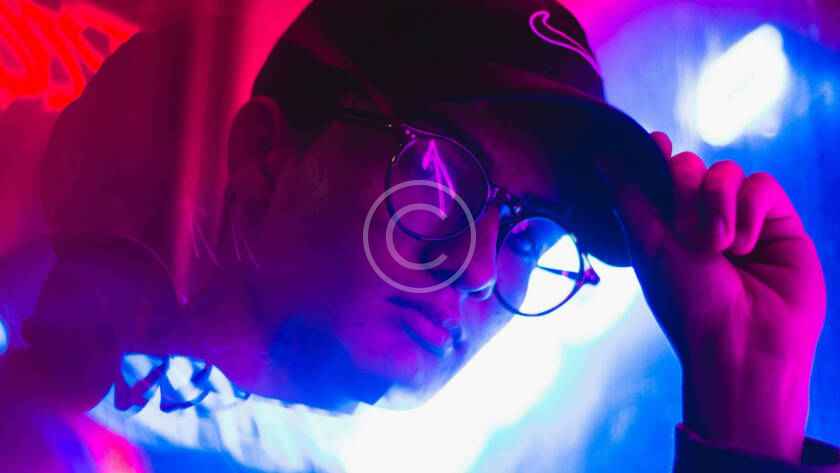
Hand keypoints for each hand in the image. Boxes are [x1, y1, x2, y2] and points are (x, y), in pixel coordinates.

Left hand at [609, 132, 825, 461]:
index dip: (656, 155)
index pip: (659, 173)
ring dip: (716, 204)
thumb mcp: (649, 245)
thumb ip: (628, 197)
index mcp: (664, 224)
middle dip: (684, 190)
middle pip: (690, 166)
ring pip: (727, 171)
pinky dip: (750, 210)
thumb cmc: (688, 302)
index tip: (655, 143)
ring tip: (719, 247)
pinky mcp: (779, 222)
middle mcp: (701, 218)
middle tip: (687, 232)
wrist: (742, 343)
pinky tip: (745, 245)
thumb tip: (599, 156)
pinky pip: (763, 185)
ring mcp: (741, 218)